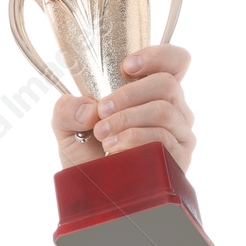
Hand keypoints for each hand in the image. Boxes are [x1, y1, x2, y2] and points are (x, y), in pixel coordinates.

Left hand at [51, 44, 196, 174]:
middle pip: (167, 84)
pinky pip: (165, 139)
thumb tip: (89, 110)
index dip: (157, 56)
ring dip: (128, 119)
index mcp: (152, 92)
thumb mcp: (65, 124)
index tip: (127, 66)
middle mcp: (173, 109)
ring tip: (102, 134)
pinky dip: (135, 139)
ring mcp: (179, 134)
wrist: (89, 190)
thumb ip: (67, 108)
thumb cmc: (84, 151)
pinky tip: (114, 148)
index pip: (175, 61)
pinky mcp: (179, 159)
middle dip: (128, 94)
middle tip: (101, 112)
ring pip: (164, 111)